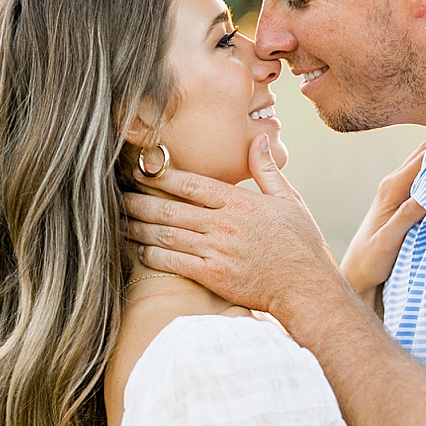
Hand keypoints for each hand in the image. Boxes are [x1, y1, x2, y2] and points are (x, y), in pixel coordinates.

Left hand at [120, 134, 350, 317]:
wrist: (306, 287)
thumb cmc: (299, 244)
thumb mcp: (289, 200)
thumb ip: (267, 170)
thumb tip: (258, 139)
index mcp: (239, 202)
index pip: (191, 184)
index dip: (161, 176)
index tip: (141, 171)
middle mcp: (224, 224)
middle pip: (171, 208)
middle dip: (141, 201)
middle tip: (119, 196)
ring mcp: (217, 251)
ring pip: (168, 234)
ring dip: (141, 227)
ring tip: (122, 221)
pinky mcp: (213, 276)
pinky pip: (175, 263)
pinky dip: (154, 255)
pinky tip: (141, 250)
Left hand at [339, 141, 425, 298]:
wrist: (358, 274)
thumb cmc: (370, 260)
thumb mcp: (387, 241)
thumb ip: (406, 217)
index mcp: (391, 188)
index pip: (423, 157)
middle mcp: (393, 183)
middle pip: (425, 151)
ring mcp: (398, 189)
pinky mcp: (403, 198)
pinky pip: (425, 175)